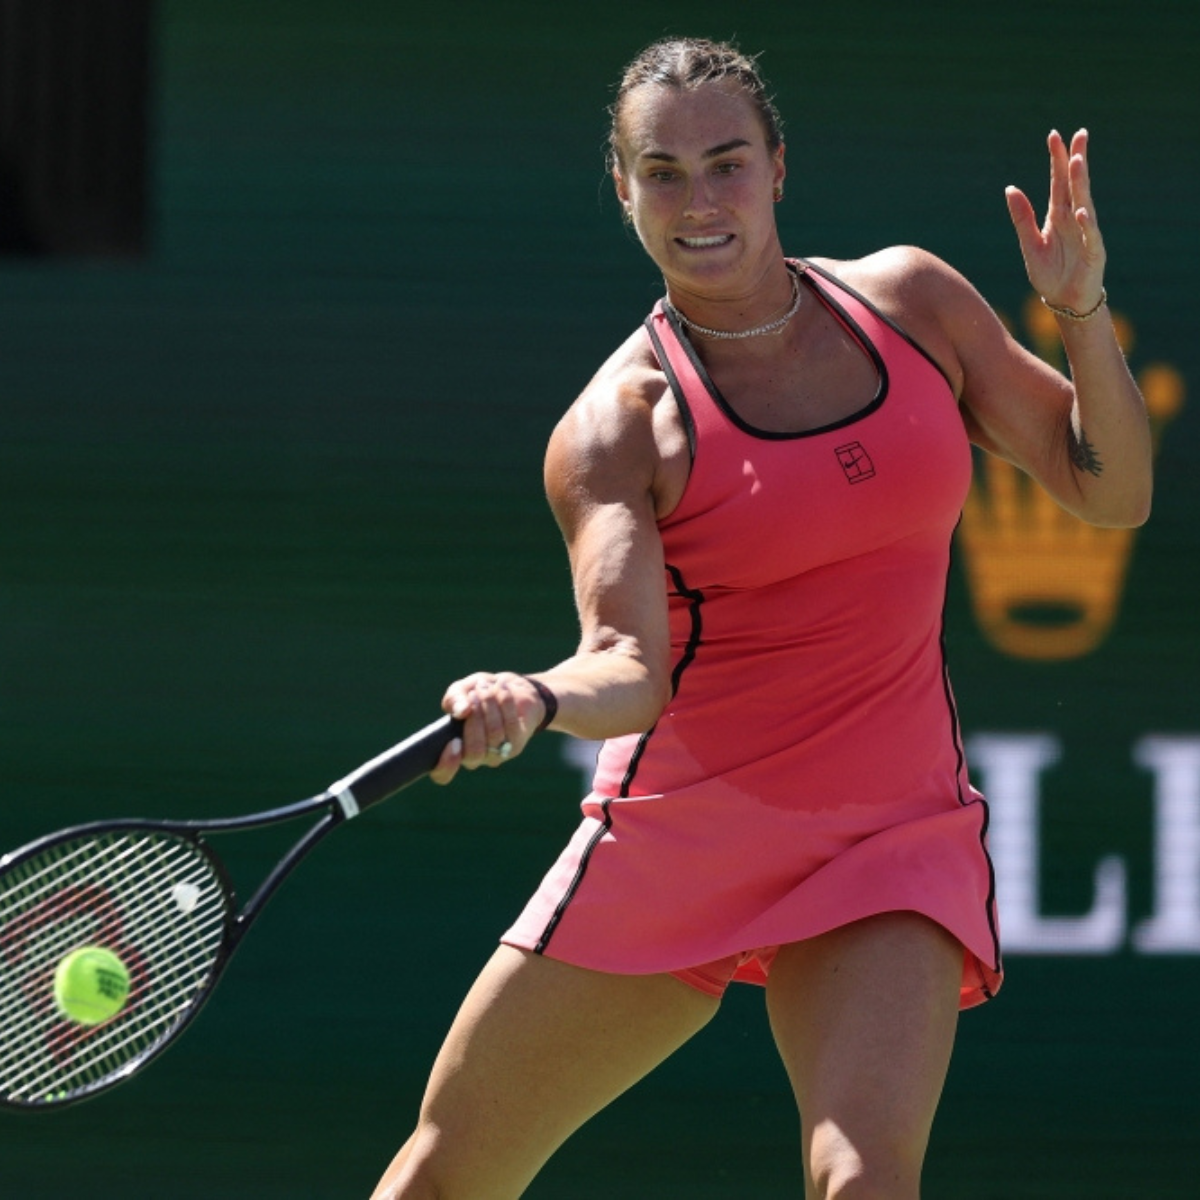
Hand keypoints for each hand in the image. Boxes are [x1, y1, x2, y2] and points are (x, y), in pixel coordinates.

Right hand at [429, 671, 546, 784]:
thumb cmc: (475, 693)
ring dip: (489, 706)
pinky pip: (511, 726)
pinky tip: (501, 688)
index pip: (443, 773)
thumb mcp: (460, 691)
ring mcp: (495, 754)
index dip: (446, 765)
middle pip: (474, 752)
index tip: (454, 742)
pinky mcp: (515, 745)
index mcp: (451, 750)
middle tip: (473, 695)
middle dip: (474, 719)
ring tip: (485, 686)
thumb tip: (461, 711)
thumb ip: (454, 699)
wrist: (505, 688)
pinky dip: (504, 703)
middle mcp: (473, 758)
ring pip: (494, 735)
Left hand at [1006, 129, 1105, 314]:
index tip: (1054, 136)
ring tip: (1077, 163)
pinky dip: (1086, 224)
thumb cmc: (1049, 273)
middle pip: (1075, 184)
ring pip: (1084, 203)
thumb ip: (1022, 217)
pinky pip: (1090, 236)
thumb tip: (1010, 188)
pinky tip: (1080, 210)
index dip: (1056, 159)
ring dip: (1081, 184)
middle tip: (1079, 134)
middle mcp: (1073, 219)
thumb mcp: (1030, 244)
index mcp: (1057, 215)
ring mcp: (1086, 233)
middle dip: (1076, 160)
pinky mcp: (1094, 252)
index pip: (1057, 181)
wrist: (1064, 302)